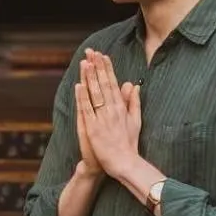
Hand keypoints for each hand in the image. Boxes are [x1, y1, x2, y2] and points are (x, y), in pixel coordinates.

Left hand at [76, 49, 141, 176]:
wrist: (125, 163)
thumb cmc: (129, 143)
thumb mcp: (136, 120)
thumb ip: (133, 102)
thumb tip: (132, 85)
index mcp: (121, 108)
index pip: (113, 83)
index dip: (107, 69)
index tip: (103, 55)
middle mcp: (112, 110)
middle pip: (103, 85)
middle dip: (97, 67)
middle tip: (92, 52)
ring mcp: (102, 118)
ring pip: (95, 94)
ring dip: (89, 78)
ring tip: (85, 62)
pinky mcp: (93, 128)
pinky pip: (87, 110)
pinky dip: (83, 98)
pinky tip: (79, 86)